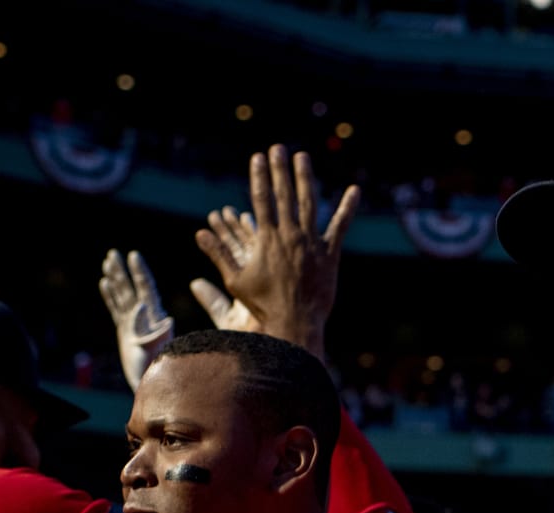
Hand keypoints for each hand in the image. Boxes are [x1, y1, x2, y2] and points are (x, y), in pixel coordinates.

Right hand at [98, 249, 175, 385]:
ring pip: (123, 296)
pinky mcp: (126, 332)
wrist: (151, 384)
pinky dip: (110, 296)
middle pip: (132, 288)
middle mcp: (145, 318)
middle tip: (113, 253)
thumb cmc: (157, 370)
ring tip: (108, 261)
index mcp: (155, 318)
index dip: (140, 272)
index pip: (146, 288)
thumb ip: (161, 336)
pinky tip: (104, 283)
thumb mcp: (160, 353)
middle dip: (123, 271)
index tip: (134, 255)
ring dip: (116, 279)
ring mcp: (134, 324)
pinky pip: (117, 309)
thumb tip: (166, 319)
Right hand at [193, 144, 358, 360]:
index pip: (261, 200)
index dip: (259, 177)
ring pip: (309, 204)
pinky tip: (354, 189)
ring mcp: (311, 243)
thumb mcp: (236, 281)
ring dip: (305, 178)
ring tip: (302, 157)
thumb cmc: (263, 306)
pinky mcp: (330, 254)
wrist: (295, 323)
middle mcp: (290, 236)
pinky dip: (348, 207)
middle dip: (280, 170)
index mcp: (267, 240)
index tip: (257, 157)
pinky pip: (340, 226)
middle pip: (284, 195)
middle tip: (278, 148)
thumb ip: (219, 254)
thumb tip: (199, 234)